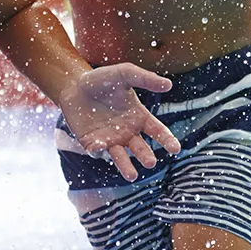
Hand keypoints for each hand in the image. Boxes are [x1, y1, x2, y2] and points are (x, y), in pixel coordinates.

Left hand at [61, 64, 182, 181]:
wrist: (74, 85)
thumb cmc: (102, 79)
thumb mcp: (124, 74)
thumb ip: (145, 78)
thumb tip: (168, 85)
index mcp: (139, 117)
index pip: (158, 131)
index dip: (167, 140)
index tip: (175, 149)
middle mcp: (127, 132)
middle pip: (141, 149)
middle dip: (146, 156)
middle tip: (150, 163)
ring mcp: (110, 139)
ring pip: (121, 157)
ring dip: (126, 167)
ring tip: (131, 176)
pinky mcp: (92, 143)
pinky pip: (97, 150)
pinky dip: (98, 150)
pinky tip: (98, 146)